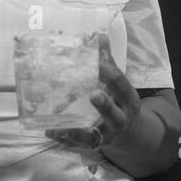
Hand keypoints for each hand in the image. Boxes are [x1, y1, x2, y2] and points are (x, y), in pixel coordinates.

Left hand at [48, 35, 140, 150]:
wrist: (131, 133)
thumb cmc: (120, 101)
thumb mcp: (118, 83)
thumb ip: (108, 62)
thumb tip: (99, 36)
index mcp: (127, 98)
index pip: (119, 84)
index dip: (108, 72)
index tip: (97, 62)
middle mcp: (120, 119)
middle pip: (114, 114)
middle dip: (105, 106)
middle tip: (93, 95)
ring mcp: (107, 135)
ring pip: (93, 136)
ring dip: (77, 131)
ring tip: (60, 125)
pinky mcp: (94, 145)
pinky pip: (78, 145)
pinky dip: (63, 140)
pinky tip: (49, 131)